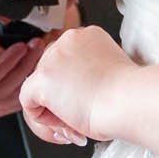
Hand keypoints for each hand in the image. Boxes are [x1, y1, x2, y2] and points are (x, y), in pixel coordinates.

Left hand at [0, 20, 42, 116]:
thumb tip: (13, 12)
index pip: (3, 87)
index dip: (24, 71)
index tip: (38, 49)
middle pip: (9, 94)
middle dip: (31, 70)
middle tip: (45, 48)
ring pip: (3, 90)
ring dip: (23, 68)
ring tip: (35, 47)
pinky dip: (7, 65)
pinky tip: (18, 49)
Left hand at [19, 26, 130, 147]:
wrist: (131, 102)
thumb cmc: (130, 96)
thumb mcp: (109, 75)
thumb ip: (88, 75)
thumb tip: (75, 90)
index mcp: (87, 36)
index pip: (65, 62)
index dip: (72, 88)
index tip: (87, 101)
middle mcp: (68, 40)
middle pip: (49, 75)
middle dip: (61, 101)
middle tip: (81, 117)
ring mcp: (53, 58)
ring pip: (37, 89)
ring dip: (55, 112)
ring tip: (77, 121)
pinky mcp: (42, 78)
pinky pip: (28, 103)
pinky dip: (43, 120)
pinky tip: (66, 121)